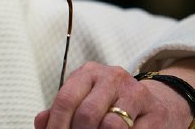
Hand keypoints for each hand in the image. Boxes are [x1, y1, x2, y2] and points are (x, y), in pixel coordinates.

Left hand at [35, 61, 189, 127]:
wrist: (149, 102)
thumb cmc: (107, 103)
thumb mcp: (82, 99)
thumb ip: (60, 110)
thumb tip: (40, 122)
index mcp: (88, 72)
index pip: (65, 99)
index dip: (56, 124)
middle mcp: (112, 77)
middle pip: (87, 113)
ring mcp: (136, 92)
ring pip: (112, 125)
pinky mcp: (156, 111)